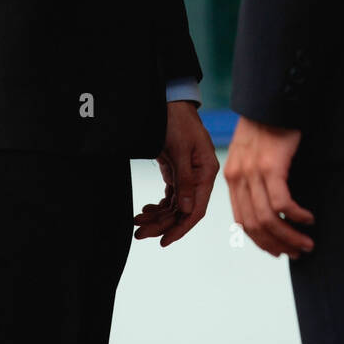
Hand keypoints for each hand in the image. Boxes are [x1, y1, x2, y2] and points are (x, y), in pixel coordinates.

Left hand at [133, 101, 218, 246]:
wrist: (169, 101)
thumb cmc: (177, 120)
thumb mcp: (180, 149)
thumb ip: (185, 181)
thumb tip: (186, 211)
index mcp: (206, 171)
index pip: (197, 209)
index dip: (181, 228)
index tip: (164, 241)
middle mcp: (200, 177)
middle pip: (182, 210)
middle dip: (161, 224)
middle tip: (139, 233)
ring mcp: (189, 175)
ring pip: (174, 206)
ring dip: (157, 216)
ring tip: (137, 222)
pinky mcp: (177, 172)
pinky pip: (169, 196)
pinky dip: (158, 206)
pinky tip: (145, 210)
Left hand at [223, 115, 313, 259]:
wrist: (271, 98)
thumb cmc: (267, 126)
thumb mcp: (251, 153)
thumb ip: (253, 179)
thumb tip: (271, 208)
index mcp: (233, 177)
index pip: (243, 221)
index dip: (261, 241)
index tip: (279, 250)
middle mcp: (238, 177)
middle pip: (254, 225)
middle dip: (277, 244)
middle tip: (297, 252)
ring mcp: (253, 171)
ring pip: (268, 218)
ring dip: (289, 236)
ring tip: (306, 242)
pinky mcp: (271, 165)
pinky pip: (282, 202)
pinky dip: (296, 215)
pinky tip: (308, 218)